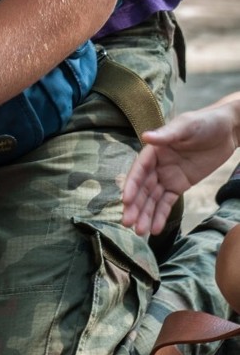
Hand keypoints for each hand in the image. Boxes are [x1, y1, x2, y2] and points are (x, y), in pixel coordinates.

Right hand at [122, 104, 239, 235]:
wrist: (227, 130)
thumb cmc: (204, 123)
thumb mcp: (186, 126)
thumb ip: (167, 135)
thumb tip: (146, 136)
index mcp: (154, 149)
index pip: (140, 170)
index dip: (132, 185)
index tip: (126, 200)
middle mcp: (157, 164)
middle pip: (143, 188)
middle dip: (135, 206)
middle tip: (128, 223)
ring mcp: (167, 176)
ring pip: (153, 199)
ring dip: (145, 214)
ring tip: (140, 232)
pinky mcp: (179, 185)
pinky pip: (167, 202)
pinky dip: (161, 215)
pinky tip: (155, 229)